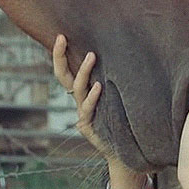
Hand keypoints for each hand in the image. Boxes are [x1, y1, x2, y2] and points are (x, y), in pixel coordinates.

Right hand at [52, 35, 144, 188]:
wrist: (126, 153)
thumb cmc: (126, 121)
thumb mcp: (120, 98)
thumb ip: (118, 81)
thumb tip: (129, 54)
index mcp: (84, 92)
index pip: (66, 70)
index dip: (60, 54)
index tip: (61, 34)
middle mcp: (80, 101)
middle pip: (62, 76)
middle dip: (59, 56)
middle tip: (62, 38)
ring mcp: (82, 114)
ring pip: (77, 89)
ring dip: (83, 72)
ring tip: (91, 56)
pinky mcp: (88, 126)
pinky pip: (88, 109)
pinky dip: (93, 97)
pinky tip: (99, 87)